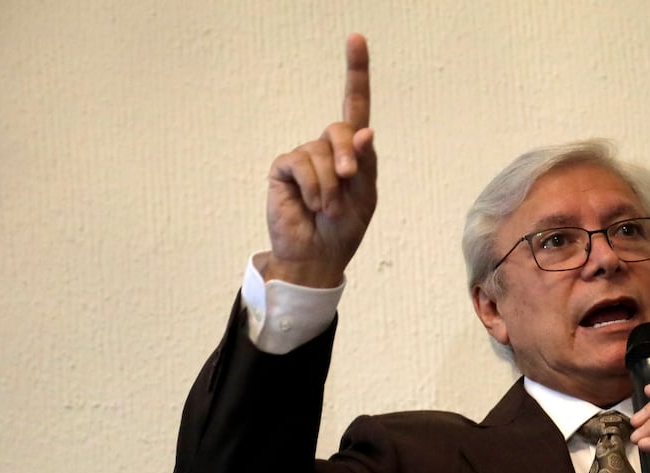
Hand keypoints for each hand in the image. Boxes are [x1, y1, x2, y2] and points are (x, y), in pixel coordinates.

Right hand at [262, 33, 377, 287]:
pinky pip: (301, 163)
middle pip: (339, 129)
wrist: (317, 256)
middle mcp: (327, 148)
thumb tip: (364, 131)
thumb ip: (365, 163)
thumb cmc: (344, 228)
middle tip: (349, 180)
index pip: (354, 105)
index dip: (356, 72)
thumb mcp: (365, 196)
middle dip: (348, 156)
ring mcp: (303, 157)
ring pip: (321, 153)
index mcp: (352, 151)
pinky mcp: (284, 168)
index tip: (355, 39)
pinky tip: (311, 204)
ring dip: (331, 185)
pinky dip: (314, 186)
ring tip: (328, 207)